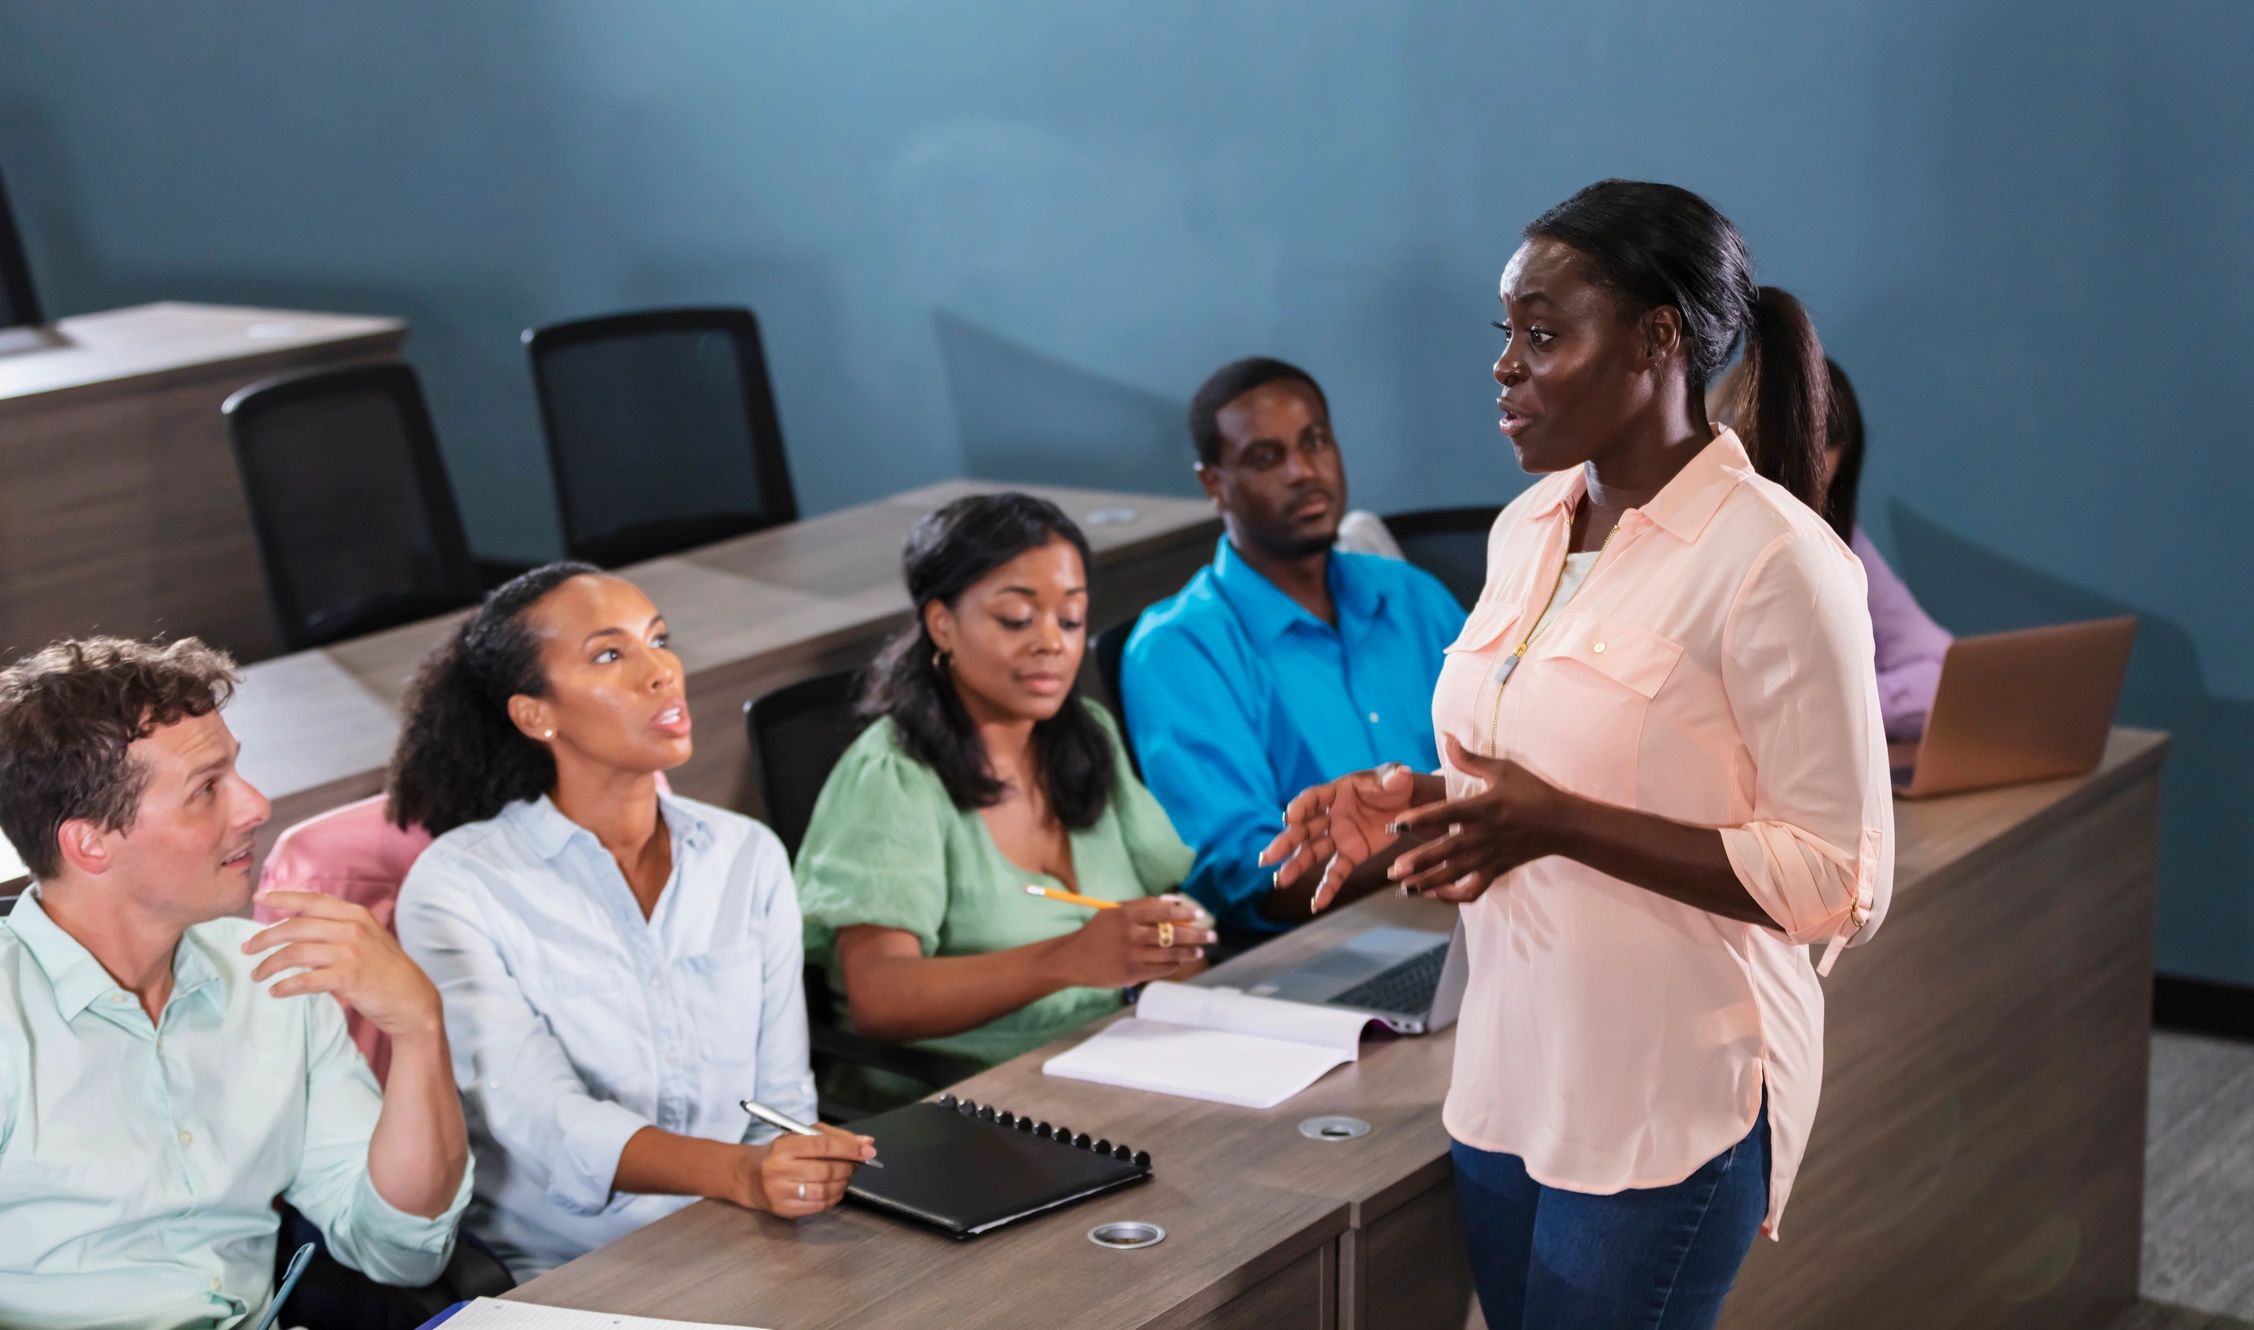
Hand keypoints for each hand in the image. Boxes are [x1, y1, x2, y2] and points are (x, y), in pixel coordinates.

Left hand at [245, 891, 442, 1041]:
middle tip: (246, 949)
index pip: (312, 900)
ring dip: (269, 965)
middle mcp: (352, 928)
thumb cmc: (385, 969)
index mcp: (356, 914)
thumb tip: (296, 927)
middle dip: (264, 938)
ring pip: (295, 953)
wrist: (412, 998)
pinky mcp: (348, 977)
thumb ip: (338, 928)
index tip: (257, 899)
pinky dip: (285, 986)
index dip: (282, 897)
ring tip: (257, 975)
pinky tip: (276, 991)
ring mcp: (351, 952)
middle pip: (295, 927)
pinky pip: (305, 980)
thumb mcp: (367, 937)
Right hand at [738, 1125, 876, 1218]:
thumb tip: (866, 1142)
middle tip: (856, 1163)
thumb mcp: (801, 1136)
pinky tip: (834, 1189)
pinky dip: (833, 1197)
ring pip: (825, 1190)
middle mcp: (779, 1169)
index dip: (849, 1148)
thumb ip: (835, 1137)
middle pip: (826, 1170)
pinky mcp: (783, 1209)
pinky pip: (818, 1206)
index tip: (867, 1150)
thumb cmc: (780, 1154)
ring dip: (843, 1183)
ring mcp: (780, 1191)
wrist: (749, 1176)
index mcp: (784, 1145)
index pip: (823, 1146)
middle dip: (848, 1167)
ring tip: (844, 1176)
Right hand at [1057, 894, 1213, 987]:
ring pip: (1171, 954)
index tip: (1200, 916)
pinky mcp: (1133, 973)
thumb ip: (1142, 905)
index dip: (1185, 914)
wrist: (1074, 958)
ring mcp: (1133, 955)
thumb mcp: (1115, 911)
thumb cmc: (1099, 932)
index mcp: (1127, 915)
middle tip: (1212, 935)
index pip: (1164, 912)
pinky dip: (1174, 965)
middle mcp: (1131, 934)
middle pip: (1172, 934)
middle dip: (1197, 935)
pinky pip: (1162, 969)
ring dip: (1189, 952)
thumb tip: (1174, 902)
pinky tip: (1181, 961)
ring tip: (1200, 951)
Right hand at [1259, 764, 1423, 910]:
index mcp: (1337, 792)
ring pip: (1313, 853)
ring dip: (1296, 866)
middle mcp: (1331, 815)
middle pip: (1304, 830)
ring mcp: (1339, 837)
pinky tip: (1316, 905)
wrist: (1407, 804)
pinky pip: (1337, 872)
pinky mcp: (1351, 854)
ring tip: (1280, 881)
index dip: (1302, 807)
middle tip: (1267, 857)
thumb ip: (1395, 778)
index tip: (1290, 817)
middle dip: (1286, 843)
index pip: (1314, 799)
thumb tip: (1399, 775)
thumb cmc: (1395, 785)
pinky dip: (1328, 888)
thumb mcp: (1396, 778)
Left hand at [1382, 737, 1571, 903]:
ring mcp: (1490, 856)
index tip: (1396, 825)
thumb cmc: (1532, 792)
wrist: (1563, 824)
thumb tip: (1445, 736)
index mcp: (1484, 808)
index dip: (1420, 820)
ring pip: (1456, 875)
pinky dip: (1455, 896)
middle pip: (1447, 852)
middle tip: (1393, 871)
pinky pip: (1474, 890)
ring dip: (1429, 883)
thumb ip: (1469, 758)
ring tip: (1404, 890)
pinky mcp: (1497, 871)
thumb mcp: (1503, 769)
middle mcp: (1484, 835)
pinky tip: (1435, 895)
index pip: (1447, 814)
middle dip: (1419, 863)